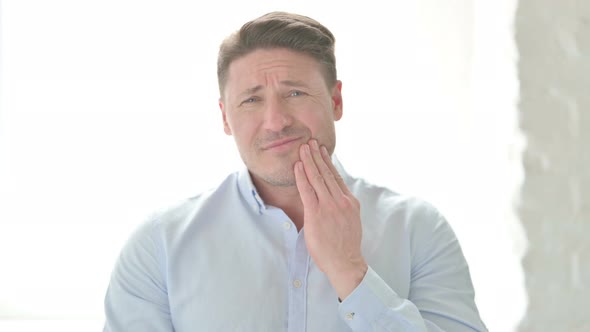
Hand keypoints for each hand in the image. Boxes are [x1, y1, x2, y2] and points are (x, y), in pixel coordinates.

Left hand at [293, 139, 367, 299]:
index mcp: (350, 202)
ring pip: (317, 177)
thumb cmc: (346, 246)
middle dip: (317, 155)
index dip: (328, 162)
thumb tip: (335, 200)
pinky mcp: (316, 213)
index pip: (337, 177)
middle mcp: (340, 200)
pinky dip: (302, 176)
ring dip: (309, 160)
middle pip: (327, 173)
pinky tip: (297, 166)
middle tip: (311, 141)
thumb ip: (343, 208)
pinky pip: (307, 190)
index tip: (322, 150)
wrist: (345, 262)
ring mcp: (329, 206)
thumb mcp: (351, 221)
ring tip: (303, 147)